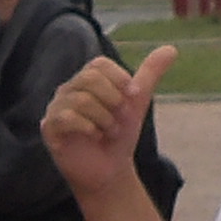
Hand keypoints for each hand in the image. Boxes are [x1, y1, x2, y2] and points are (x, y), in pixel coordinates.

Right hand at [43, 48, 175, 198]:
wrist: (110, 171)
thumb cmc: (119, 136)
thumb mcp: (137, 102)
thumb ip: (149, 75)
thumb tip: (170, 49)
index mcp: (86, 81)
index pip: (99, 64)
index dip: (120, 78)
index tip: (133, 97)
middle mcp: (68, 91)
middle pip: (90, 79)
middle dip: (114, 100)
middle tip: (121, 119)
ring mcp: (56, 109)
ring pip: (81, 100)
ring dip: (105, 118)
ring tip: (110, 131)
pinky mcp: (50, 129)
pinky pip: (67, 118)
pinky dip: (89, 127)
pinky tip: (96, 136)